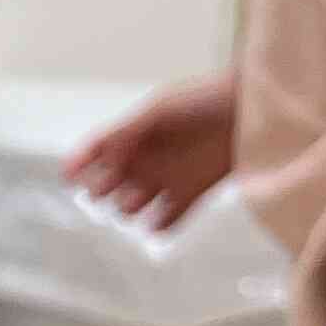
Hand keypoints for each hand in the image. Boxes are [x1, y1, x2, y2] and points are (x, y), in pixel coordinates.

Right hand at [64, 73, 237, 228]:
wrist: (254, 109)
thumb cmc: (207, 99)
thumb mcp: (159, 109)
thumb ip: (125, 133)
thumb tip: (95, 158)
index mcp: (133, 134)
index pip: (96, 154)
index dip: (80, 166)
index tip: (70, 178)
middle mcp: (146, 158)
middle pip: (108, 186)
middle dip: (104, 190)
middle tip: (111, 187)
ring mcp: (168, 178)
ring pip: (132, 208)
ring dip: (130, 208)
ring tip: (139, 199)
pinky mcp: (193, 194)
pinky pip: (167, 221)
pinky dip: (159, 227)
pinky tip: (157, 223)